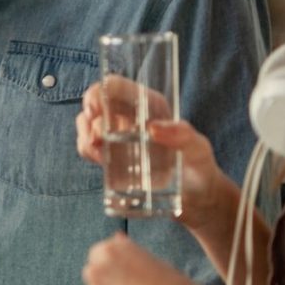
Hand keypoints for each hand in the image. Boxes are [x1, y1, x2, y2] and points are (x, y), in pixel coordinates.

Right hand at [76, 78, 232, 231]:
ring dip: (84, 136)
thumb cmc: (200, 168)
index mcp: (148, 106)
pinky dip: (87, 151)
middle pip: (95, 103)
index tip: (96, 110)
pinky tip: (100, 160)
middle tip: (98, 139)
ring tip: (99, 152)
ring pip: (86, 125)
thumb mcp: (199, 150)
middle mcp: (130, 116)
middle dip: (88, 119)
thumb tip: (152, 128)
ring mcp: (118, 136)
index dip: (99, 92)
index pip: (115, 86)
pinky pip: (88, 147)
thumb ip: (183, 136)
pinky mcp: (111, 156)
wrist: (195, 198)